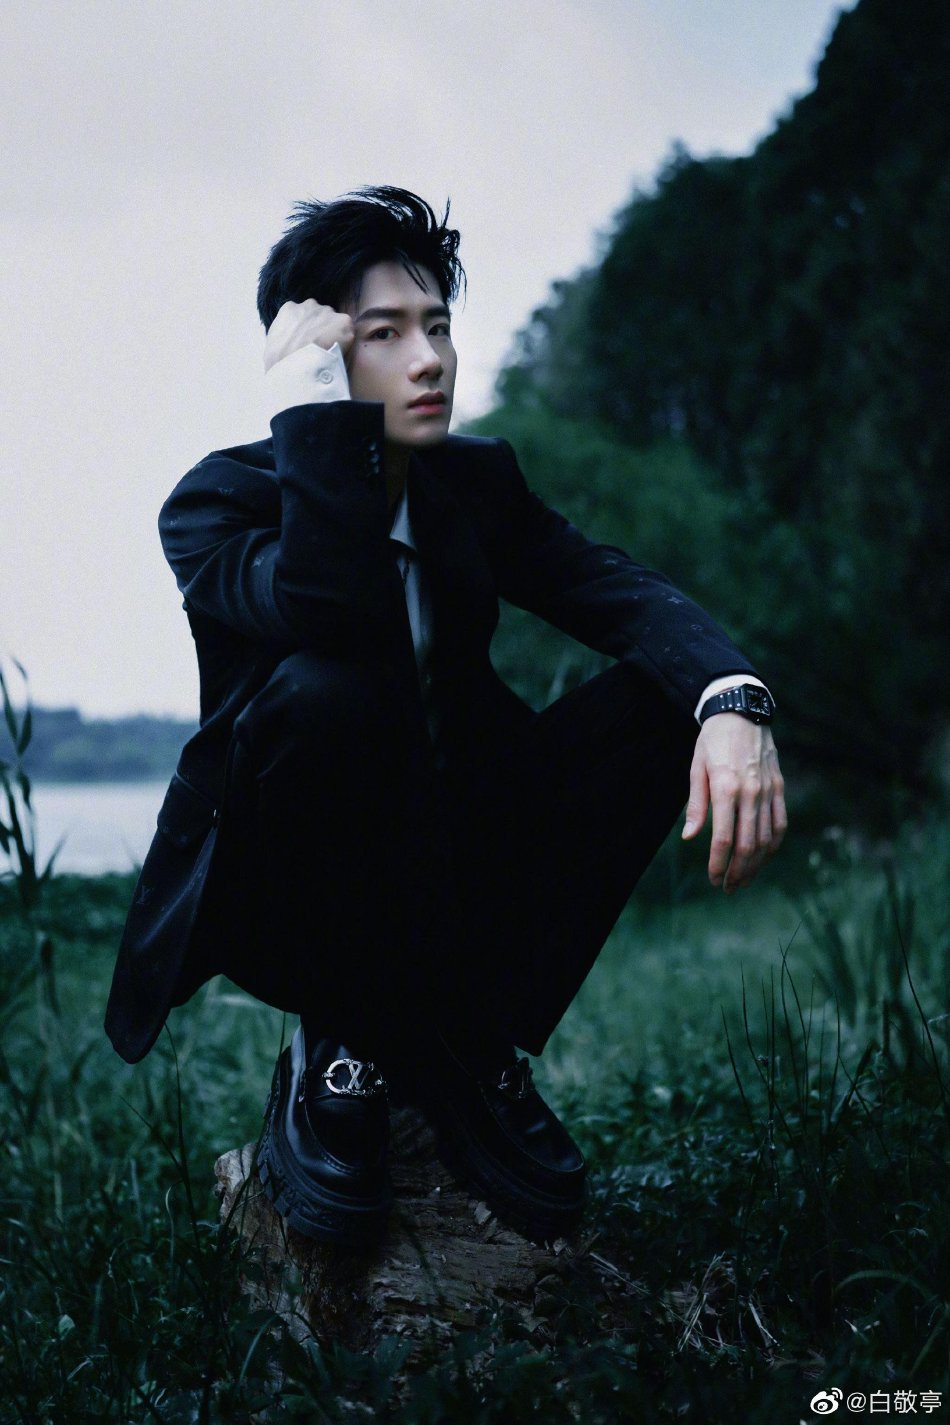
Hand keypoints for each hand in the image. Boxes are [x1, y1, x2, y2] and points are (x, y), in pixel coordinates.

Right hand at [264, 298, 354, 371]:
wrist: (294, 371)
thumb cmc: (279, 365)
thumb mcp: (271, 347)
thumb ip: (283, 338)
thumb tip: (288, 347)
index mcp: (289, 309)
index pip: (302, 316)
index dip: (307, 332)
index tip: (308, 345)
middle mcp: (309, 304)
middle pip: (320, 316)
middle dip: (321, 330)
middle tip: (321, 350)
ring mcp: (327, 312)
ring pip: (335, 323)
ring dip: (335, 336)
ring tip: (330, 356)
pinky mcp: (344, 322)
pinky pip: (348, 334)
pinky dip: (347, 345)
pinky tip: (340, 358)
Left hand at [681, 714, 786, 892]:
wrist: (741, 710)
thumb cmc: (713, 740)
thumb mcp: (696, 768)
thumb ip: (696, 805)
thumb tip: (691, 837)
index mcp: (725, 788)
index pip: (724, 838)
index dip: (718, 863)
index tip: (712, 878)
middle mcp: (750, 792)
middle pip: (748, 845)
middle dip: (738, 872)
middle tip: (728, 888)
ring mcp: (768, 791)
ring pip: (766, 839)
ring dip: (756, 864)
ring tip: (744, 879)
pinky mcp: (778, 787)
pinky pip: (780, 823)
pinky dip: (773, 844)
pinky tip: (763, 856)